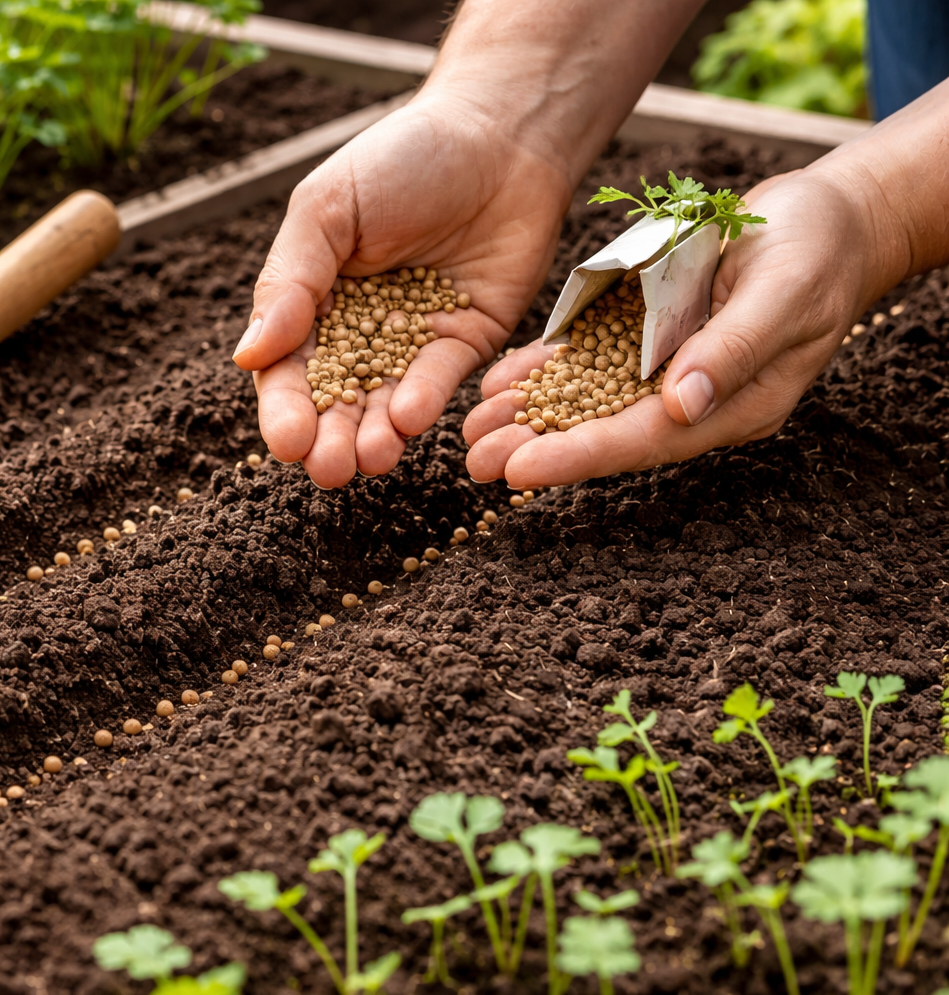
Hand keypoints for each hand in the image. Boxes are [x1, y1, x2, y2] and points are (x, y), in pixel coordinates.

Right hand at [231, 93, 573, 487]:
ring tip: (370, 459)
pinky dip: (424, 400)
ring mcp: (412, 340)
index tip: (286, 441)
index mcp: (311, 301)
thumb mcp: (327, 208)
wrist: (500, 131)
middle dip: (328, 439)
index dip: (284, 409)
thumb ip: (291, 282)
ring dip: (375, 436)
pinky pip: (440, 380)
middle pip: (334, 400)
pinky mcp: (467, 340)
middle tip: (327, 469)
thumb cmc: (403, 157)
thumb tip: (249, 355)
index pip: (287, 369)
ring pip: (386, 403)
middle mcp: (358, 329)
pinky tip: (410, 419)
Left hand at [462, 168, 878, 486]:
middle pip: (606, 434)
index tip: (520, 472)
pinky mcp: (652, 340)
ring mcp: (671, 372)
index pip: (645, 441)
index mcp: (735, 405)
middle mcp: (695, 399)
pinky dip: (546, 373)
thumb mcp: (786, 290)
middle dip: (538, 448)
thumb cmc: (818, 247)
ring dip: (530, 417)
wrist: (831, 215)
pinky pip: (590, 364)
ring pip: (589, 404)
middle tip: (472, 463)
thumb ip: (735, 349)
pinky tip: (498, 381)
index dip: (579, 457)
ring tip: (469, 431)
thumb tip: (681, 406)